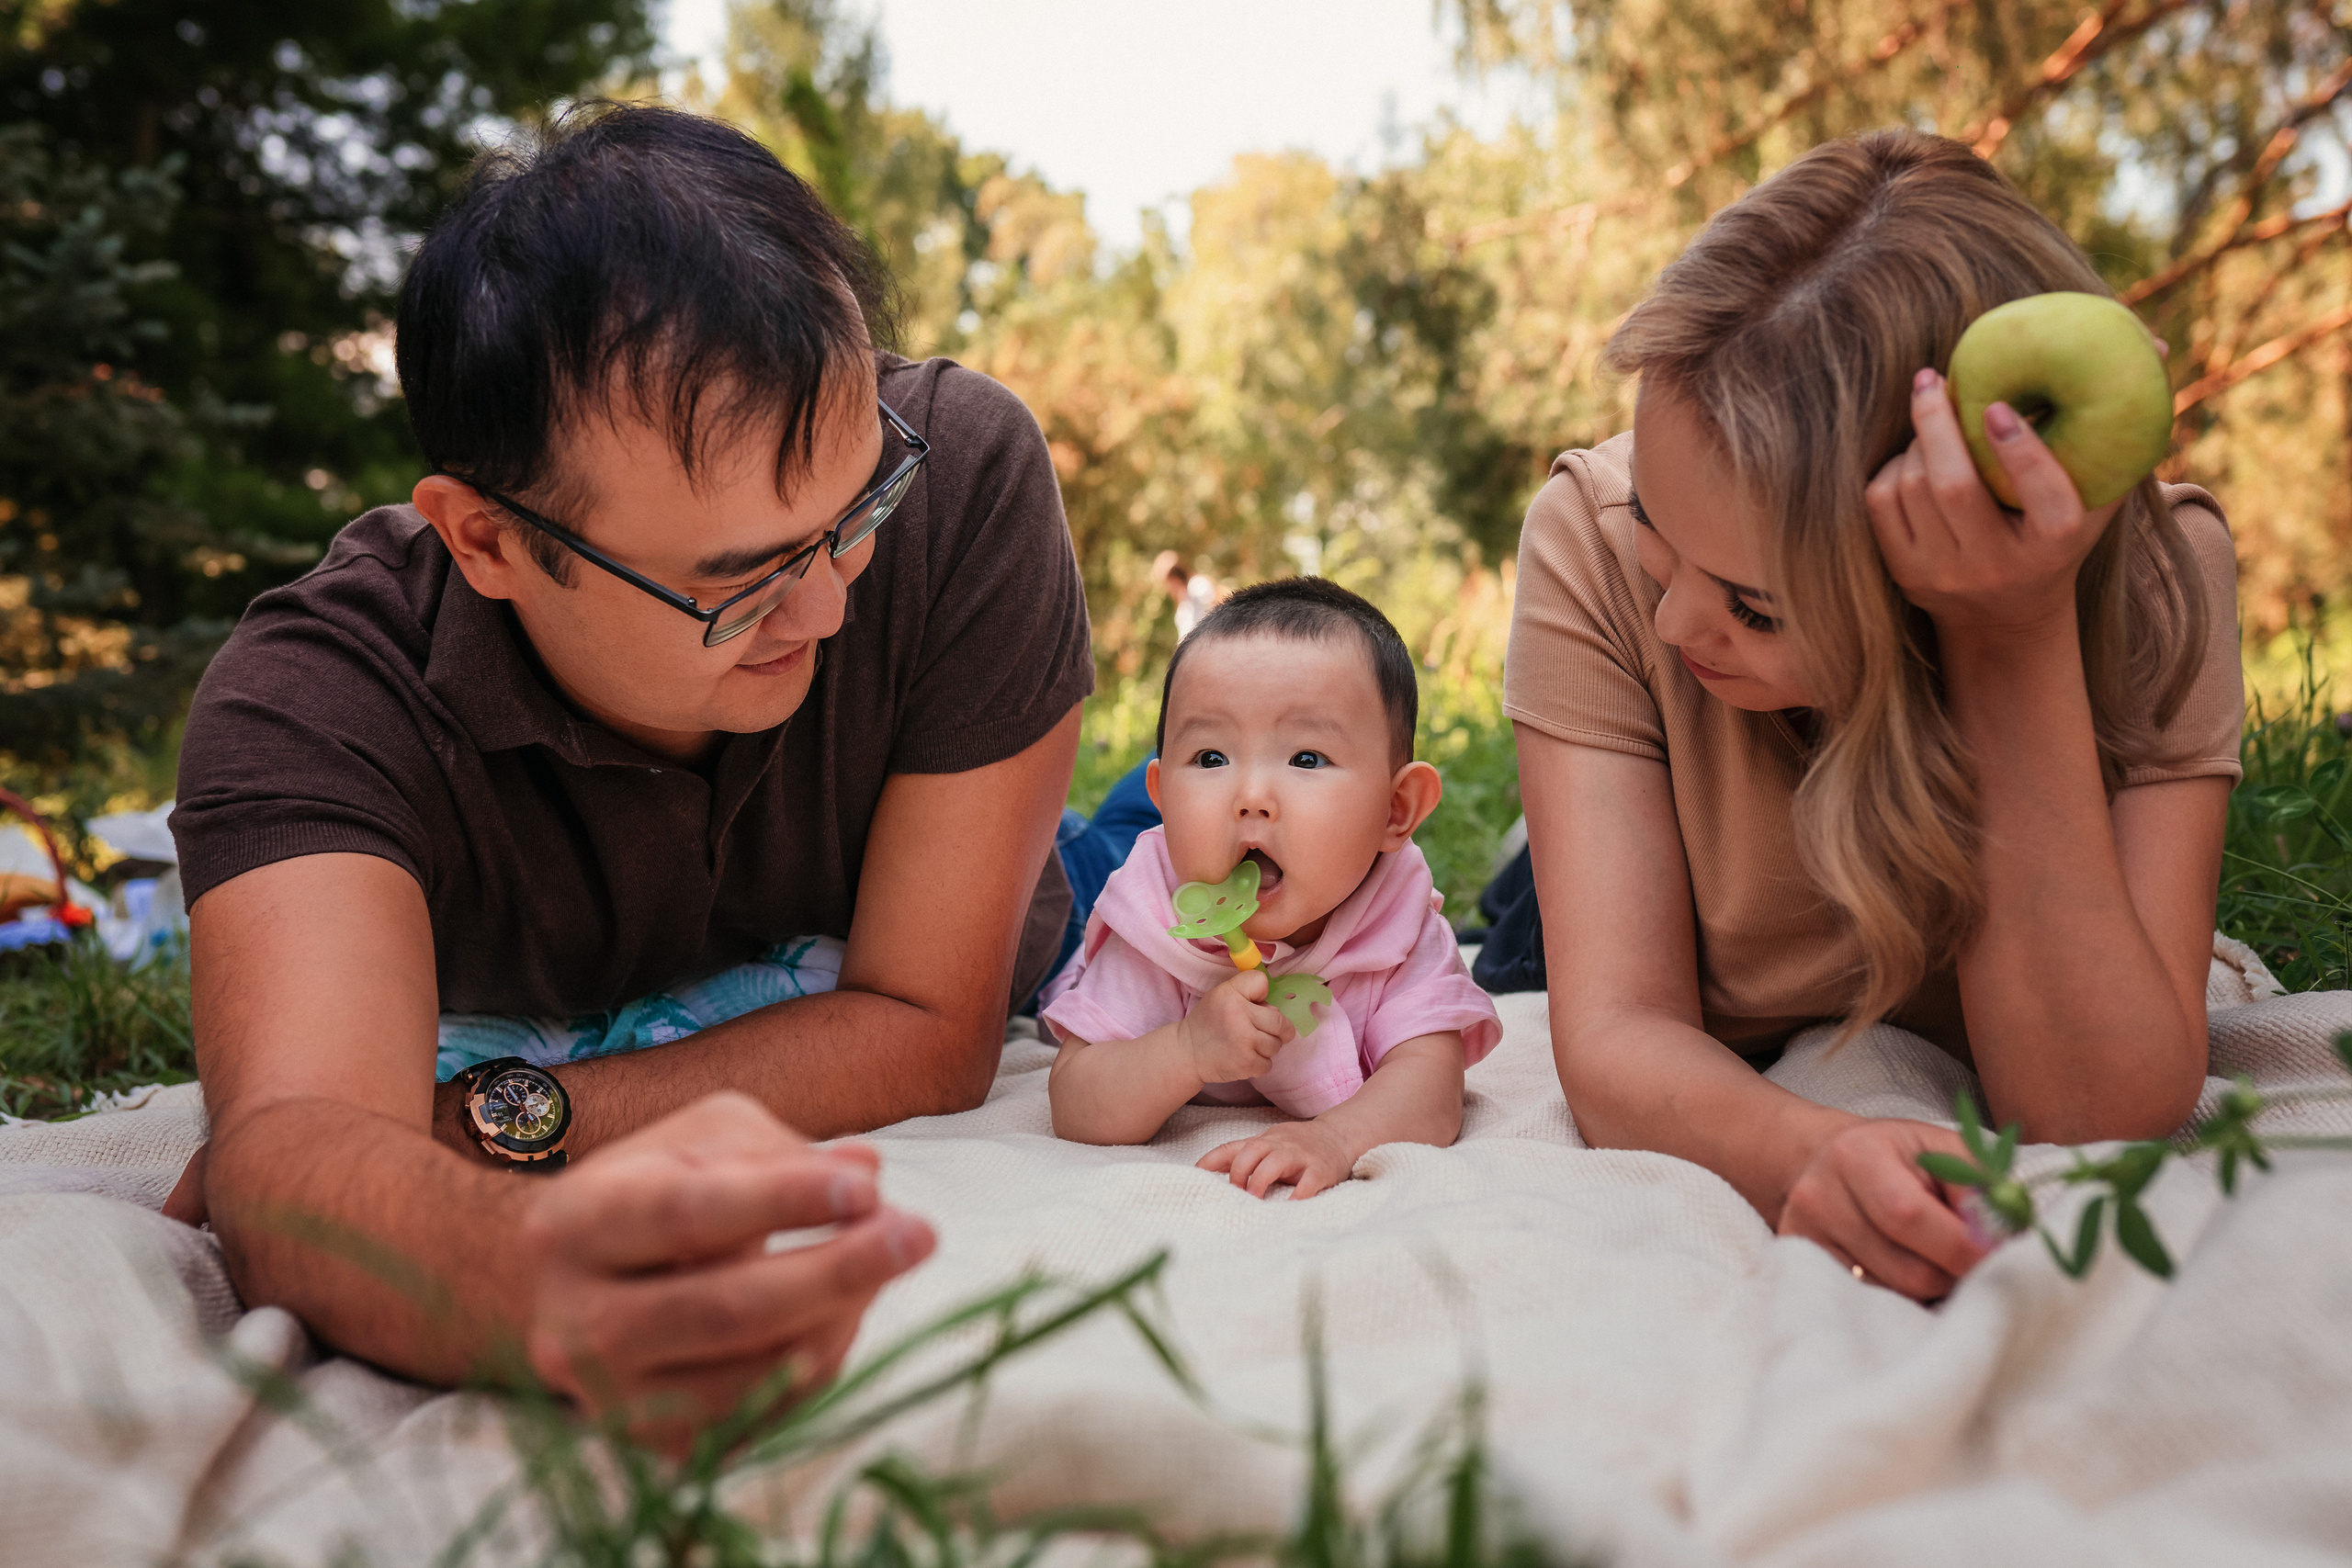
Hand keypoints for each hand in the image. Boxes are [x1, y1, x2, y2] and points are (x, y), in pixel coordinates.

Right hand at [518, 1091, 933, 1454]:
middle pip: (724, 1309)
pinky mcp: (657, 1449)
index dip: (782, 1202)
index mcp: (575, 1226)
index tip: (866, 1190)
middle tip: (920, 1234)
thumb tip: (867, 1173)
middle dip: (837, 1271)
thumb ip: (779, 1150)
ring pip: (752, 1374)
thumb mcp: (701, 1141)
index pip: (685, 1215)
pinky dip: (820, 1359)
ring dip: (840, 1316)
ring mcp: (612, 1401)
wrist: (569, 1289)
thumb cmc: (652, 1191)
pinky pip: (765, 1415)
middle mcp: (576, 1324)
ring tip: (886, 1261)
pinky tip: (842, 1309)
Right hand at [1176, 968, 1294, 1085]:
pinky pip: (1268, 1065)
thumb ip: (1248, 992)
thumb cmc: (1209, 1022)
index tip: (1254, 1005)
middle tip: (1263, 1031)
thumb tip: (1276, 1011)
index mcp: (1230, 994)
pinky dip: (1259, 1064)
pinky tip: (1244, 1058)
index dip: (1261, 994)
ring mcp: (1244, 1043)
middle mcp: (1239, 1016)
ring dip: (1267, 1047)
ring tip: (1249, 1045)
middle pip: (1281, 1022)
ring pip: (1276, 1045)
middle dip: (1278, 1029)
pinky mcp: (1246, 1065)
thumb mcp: (1221, 995)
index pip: (1262, 982)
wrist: (1186, 1053)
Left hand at [1198, 1117, 1355, 1198]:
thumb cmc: (1297, 1145)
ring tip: (1255, 1201)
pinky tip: (1290, 1207)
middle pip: (1251, 1152)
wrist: (1340, 1136)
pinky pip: (1309, 1181)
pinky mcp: (1321, 1169)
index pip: (1232, 1148)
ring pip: (1275, 1162)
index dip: (1211, 1161)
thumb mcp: (1269, 1145)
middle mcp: (1278, 1146)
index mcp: (1263, 1142)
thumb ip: (1243, 1155)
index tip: (1194, 1176)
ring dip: (1261, 1181)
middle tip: (1235, 1194)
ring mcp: (1300, 1156)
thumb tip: (1208, 1171)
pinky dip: (1299, 1195)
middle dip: (1238, 1173)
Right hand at [1778, 1117, 1990, 1301]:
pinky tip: (1908, 1270)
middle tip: (1975, 1263)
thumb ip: (1983, 1187)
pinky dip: (1902, 1297)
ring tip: (1938, 1261)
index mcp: (1856, 1155)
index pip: (1910, 1217)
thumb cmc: (1905, 1158)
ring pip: (1893, 1295)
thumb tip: (2008, 1238)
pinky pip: (1871, 1303)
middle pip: (1907, 1270)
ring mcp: (1804, 1237)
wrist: (1835, 1162)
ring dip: (1932, 1290)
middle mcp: (1818, 1196)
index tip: (2004, 1259)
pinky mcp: (1804, 1265)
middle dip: (1954, 1275)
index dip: (1964, 1247)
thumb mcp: (1947, 1150)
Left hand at [1863, 367, 2124, 633]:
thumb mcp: (2096, 494)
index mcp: (2055, 545)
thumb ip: (2119, 429)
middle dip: (1937, 424)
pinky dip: (1892, 467)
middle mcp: (1997, 566)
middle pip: (1954, 488)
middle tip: (1933, 378)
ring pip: (1910, 488)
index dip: (2023, 452)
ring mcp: (1944, 574)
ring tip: (1932, 418)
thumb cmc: (2058, 535)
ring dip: (1915, 442)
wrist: (2005, 619)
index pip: (2048, 499)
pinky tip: (1911, 455)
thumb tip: (2157, 341)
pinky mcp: (1903, 575)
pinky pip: (1880, 503)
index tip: (2002, 408)